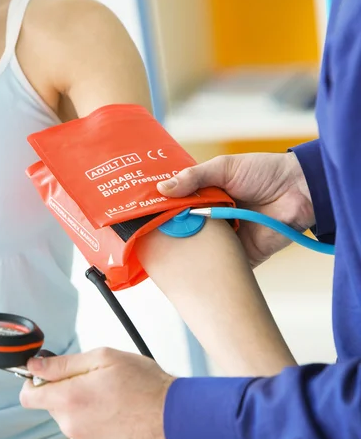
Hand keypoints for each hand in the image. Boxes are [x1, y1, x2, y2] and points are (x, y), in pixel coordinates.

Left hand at [20, 348, 173, 438]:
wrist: (172, 418)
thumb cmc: (144, 385)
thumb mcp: (104, 358)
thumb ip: (64, 363)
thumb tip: (35, 365)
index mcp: (69, 398)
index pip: (29, 395)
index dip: (36, 381)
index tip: (51, 374)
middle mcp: (71, 425)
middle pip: (52, 404)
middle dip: (68, 390)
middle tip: (97, 381)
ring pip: (69, 419)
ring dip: (82, 407)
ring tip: (111, 398)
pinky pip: (83, 433)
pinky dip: (93, 423)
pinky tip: (115, 414)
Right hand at [158, 152, 313, 266]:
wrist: (300, 190)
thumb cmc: (265, 171)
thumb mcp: (225, 167)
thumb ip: (194, 178)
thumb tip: (162, 188)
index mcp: (207, 196)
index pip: (178, 207)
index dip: (161, 211)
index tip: (139, 215)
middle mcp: (213, 218)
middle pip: (185, 230)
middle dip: (168, 235)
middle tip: (143, 238)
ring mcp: (227, 239)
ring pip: (200, 251)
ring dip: (186, 253)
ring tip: (159, 257)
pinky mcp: (242, 256)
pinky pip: (222, 267)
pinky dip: (209, 270)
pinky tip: (189, 272)